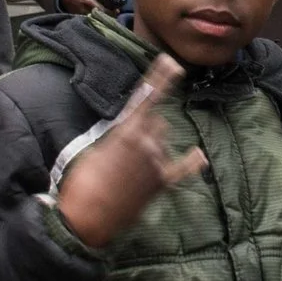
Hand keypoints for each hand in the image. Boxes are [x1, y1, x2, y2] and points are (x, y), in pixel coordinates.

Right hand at [55, 55, 205, 247]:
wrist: (87, 219)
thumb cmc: (82, 182)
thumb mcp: (95, 149)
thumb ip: (118, 136)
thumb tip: (134, 133)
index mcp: (127, 131)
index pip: (147, 98)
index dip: (160, 78)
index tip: (171, 61)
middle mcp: (148, 142)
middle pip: (157, 123)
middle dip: (146, 129)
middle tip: (123, 152)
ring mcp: (157, 163)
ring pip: (163, 142)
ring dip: (152, 148)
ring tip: (129, 170)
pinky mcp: (161, 183)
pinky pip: (181, 168)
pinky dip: (190, 162)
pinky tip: (198, 155)